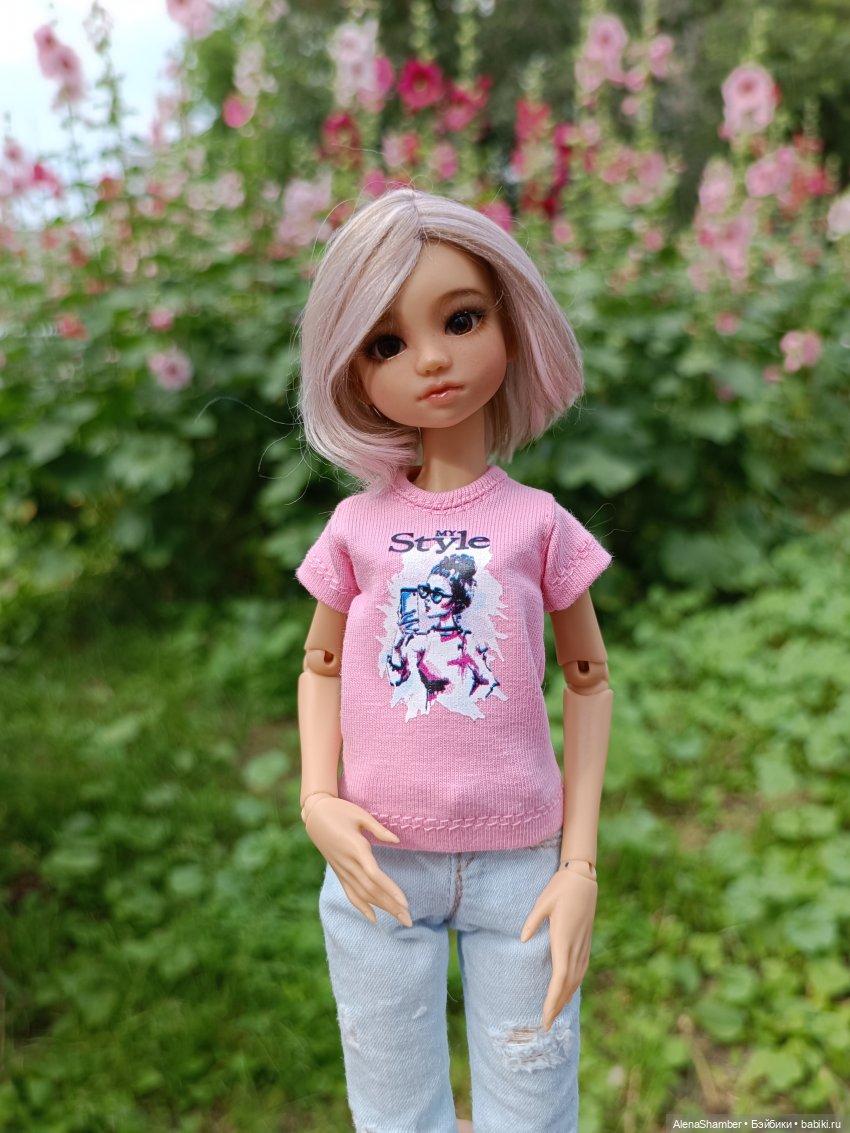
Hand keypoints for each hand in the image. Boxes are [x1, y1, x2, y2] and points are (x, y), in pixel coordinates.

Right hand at [305, 796, 411, 928]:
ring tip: (400, 919)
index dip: (390, 890)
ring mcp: (342, 870)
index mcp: (356, 848)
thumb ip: (379, 829)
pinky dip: (362, 907)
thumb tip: (397, 840)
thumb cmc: (340, 810)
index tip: (405, 903)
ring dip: (382, 908)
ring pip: (363, 894)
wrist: (314, 815)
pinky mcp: (339, 872)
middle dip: (391, 905)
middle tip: (409, 920)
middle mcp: (349, 863)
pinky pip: (350, 893)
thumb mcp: (360, 814)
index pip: (375, 875)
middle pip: (372, 890)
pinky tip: (374, 919)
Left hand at [520, 868, 597, 1030]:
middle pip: (567, 986)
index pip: (559, 979)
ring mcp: (583, 946)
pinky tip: (567, 991)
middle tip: (546, 1026)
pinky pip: (580, 970)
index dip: (552, 1001)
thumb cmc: (560, 888)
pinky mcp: (585, 943)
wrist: (583, 879)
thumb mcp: (542, 902)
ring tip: (555, 1014)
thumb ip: (532, 922)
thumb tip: (522, 939)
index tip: (545, 1018)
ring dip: (565, 998)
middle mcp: (575, 948)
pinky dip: (573, 986)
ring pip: (575, 980)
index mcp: (563, 940)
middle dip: (557, 1007)